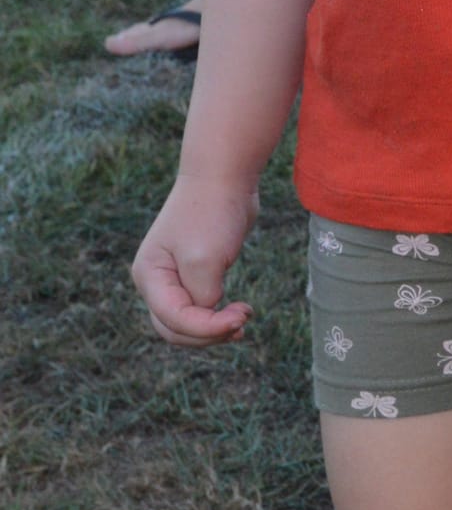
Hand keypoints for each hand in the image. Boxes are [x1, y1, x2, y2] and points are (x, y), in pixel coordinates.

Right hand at [133, 181, 256, 344]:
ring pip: (186, 323)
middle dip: (208, 334)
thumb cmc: (212, 213)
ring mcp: (173, 278)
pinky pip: (199, 309)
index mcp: (150, 277)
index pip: (173, 321)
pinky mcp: (194, 272)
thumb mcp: (205, 260)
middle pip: (174, 329)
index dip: (206, 328)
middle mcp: (156, 281)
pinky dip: (216, 317)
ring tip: (242, 320)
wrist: (224, 175)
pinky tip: (237, 313)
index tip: (241, 318)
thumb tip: (208, 313)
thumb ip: (202, 296)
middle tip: (242, 323)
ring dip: (213, 329)